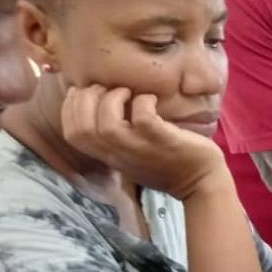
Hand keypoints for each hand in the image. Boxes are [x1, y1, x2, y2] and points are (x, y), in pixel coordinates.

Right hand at [62, 86, 228, 200]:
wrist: (201, 183)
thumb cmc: (168, 162)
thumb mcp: (133, 153)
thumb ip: (116, 135)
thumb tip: (101, 102)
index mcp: (109, 155)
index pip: (72, 134)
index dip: (70, 107)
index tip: (84, 91)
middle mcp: (120, 154)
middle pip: (82, 128)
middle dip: (86, 99)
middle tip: (105, 88)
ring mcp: (140, 148)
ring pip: (106, 125)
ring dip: (112, 99)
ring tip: (127, 92)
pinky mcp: (163, 141)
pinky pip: (144, 118)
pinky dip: (143, 102)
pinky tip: (151, 99)